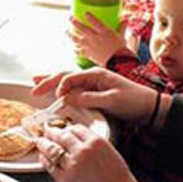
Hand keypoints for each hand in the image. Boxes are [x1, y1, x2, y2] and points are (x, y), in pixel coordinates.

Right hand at [32, 68, 157, 123]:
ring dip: (52, 82)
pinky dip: (62, 88)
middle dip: (48, 81)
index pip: (71, 77)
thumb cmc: (133, 101)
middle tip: (33, 89)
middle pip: (65, 76)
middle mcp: (92, 76)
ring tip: (36, 83)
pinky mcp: (94, 91)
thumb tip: (66, 98)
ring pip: (67, 80)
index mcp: (96, 74)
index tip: (56, 99)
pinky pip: (74, 88)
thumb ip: (88, 98)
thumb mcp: (111, 100)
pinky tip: (54, 91)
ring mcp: (93, 83)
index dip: (60, 87)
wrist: (150, 107)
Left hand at [36, 124, 141, 181]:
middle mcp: (83, 150)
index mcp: (97, 142)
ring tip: (40, 141)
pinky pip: (50, 166)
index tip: (63, 129)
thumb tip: (82, 143)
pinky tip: (43, 157)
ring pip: (52, 148)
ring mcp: (72, 164)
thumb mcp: (111, 155)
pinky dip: (44, 159)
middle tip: (47, 131)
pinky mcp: (65, 180)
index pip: (76, 128)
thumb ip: (95, 147)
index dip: (67, 128)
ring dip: (44, 143)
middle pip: (62, 135)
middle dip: (52, 132)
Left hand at [68, 13, 126, 65]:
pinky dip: (75, 50)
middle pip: (81, 28)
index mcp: (104, 31)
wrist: (118, 63)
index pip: (94, 21)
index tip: (85, 12)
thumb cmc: (121, 49)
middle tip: (70, 18)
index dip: (89, 16)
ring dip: (70, 35)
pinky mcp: (88, 54)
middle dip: (74, 22)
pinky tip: (73, 48)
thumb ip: (122, 27)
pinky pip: (79, 51)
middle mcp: (95, 37)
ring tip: (66, 31)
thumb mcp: (122, 36)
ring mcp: (90, 46)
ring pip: (76, 39)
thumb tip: (125, 19)